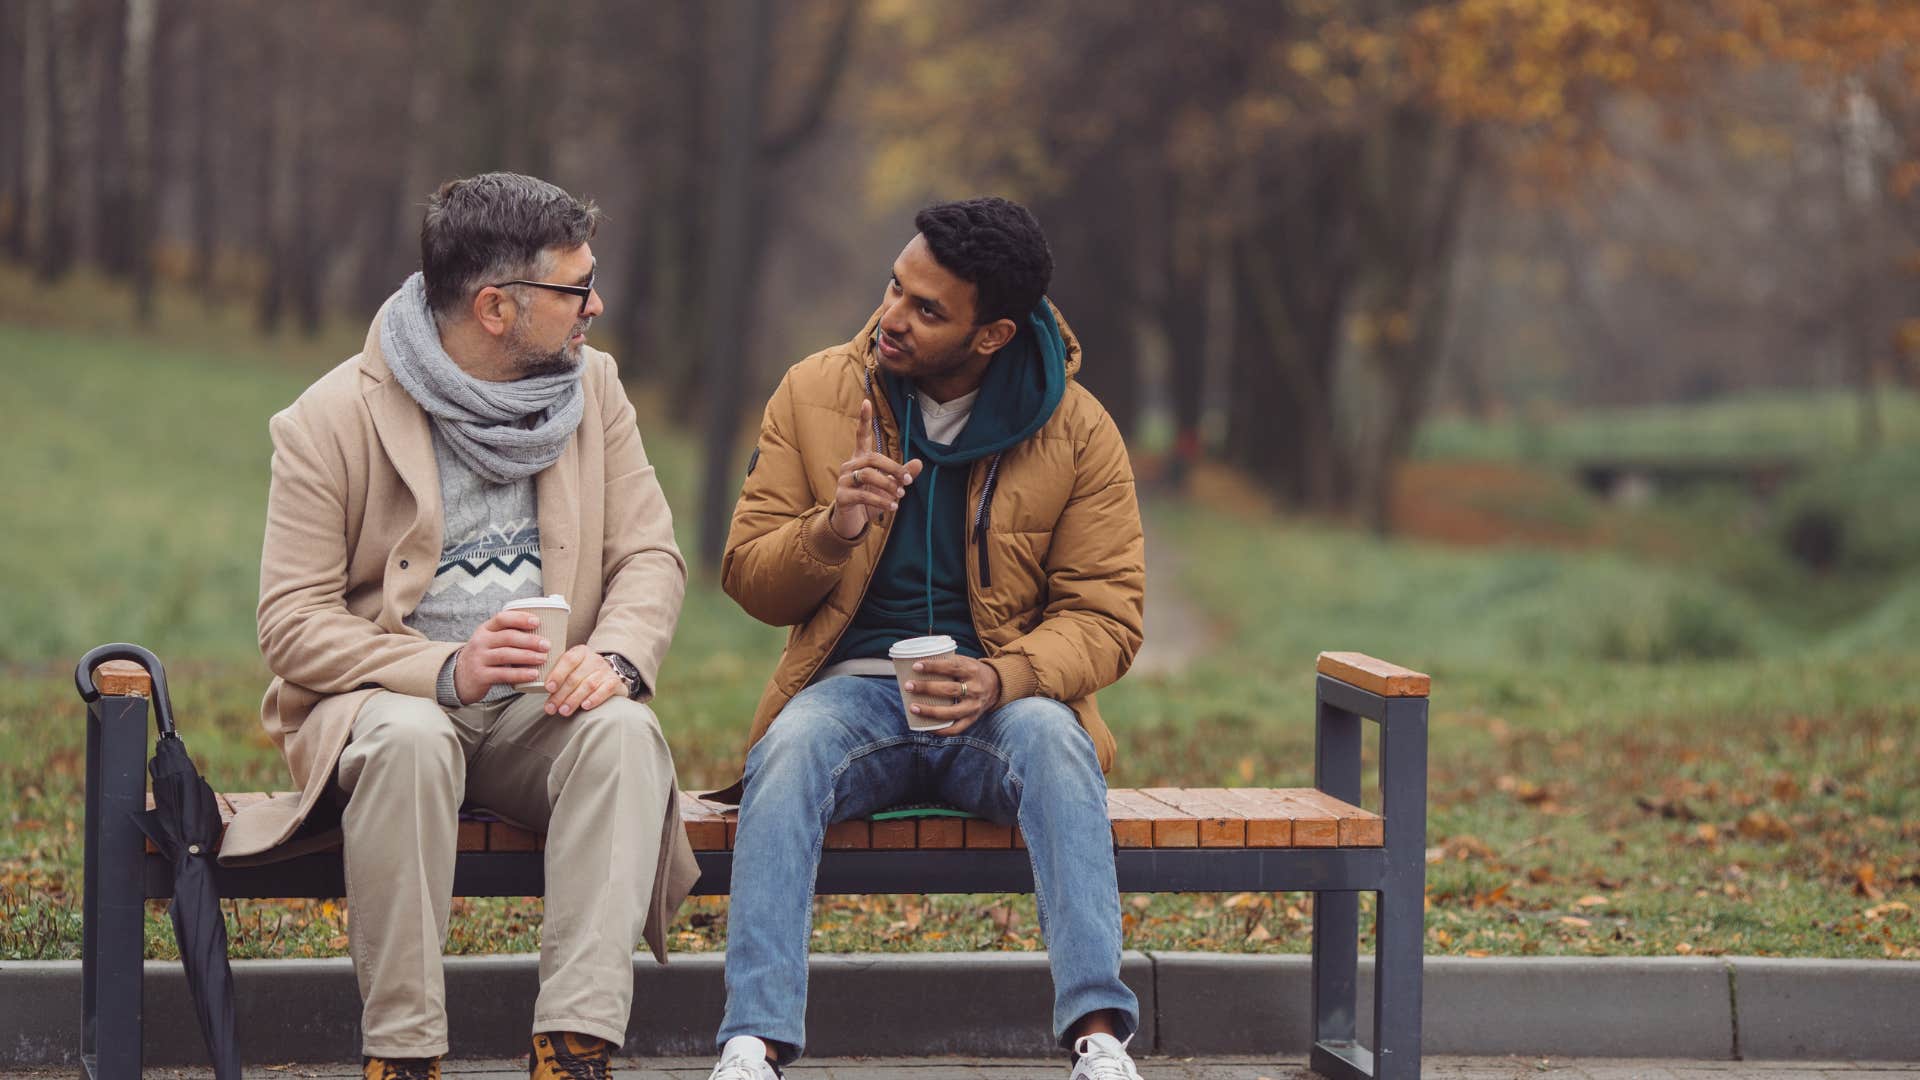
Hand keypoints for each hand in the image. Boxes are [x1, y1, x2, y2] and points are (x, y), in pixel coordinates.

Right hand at [453, 611, 549, 704]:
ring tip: (543, 658)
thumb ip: (508, 634)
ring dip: (527, 656)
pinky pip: (503, 674)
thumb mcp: (490, 641)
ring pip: (505, 655)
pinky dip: (520, 674)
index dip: (520, 618)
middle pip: (507, 637)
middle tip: (546, 645)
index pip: (502, 618)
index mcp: (485, 629)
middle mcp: (480, 642)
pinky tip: (533, 674)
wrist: (459, 677)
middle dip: (529, 640)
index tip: (537, 621)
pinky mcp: (480, 675)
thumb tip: (543, 629)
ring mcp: (479, 659)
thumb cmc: (484, 656)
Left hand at [543, 646, 624, 715]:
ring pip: (588, 685)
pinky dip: (594, 698)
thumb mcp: (570, 669)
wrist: (607, 675)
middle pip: (575, 677)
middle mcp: (594, 659)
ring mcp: (605, 670)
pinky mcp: (615, 682)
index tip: (548, 688)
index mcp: (580, 652)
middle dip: (561, 694)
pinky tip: (584, 706)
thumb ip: (557, 675)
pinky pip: (605, 690)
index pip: (568, 660)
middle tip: (551, 708)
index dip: (557, 674)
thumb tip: (538, 688)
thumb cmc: (582, 674)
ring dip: (574, 699)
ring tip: (563, 711)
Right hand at [830, 398, 922, 539]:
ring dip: (888, 485)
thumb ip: (902, 474)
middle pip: (873, 458)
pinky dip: (881, 500)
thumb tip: (920, 463)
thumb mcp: (889, 487)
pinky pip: (863, 494)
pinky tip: (892, 507)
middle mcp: (849, 466)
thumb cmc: (871, 499)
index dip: (864, 419)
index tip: (866, 401)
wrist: (852, 521)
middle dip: (893, 469)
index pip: (861, 435)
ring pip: (868, 474)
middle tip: (907, 482)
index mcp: (860, 459)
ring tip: (900, 496)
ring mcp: (843, 480)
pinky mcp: (842, 496)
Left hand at [902, 655, 1001, 735]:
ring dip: (930, 711)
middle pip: (949, 690)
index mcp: (972, 670)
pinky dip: (941, 730)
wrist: (997, 685)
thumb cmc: (972, 672)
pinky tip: (926, 727)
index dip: (933, 666)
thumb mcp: (965, 661)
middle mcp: (975, 689)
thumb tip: (915, 661)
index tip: (916, 666)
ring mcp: (974, 706)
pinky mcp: (973, 719)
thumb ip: (946, 661)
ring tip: (912, 707)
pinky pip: (956, 729)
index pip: (952, 667)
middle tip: (908, 686)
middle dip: (926, 688)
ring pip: (951, 712)